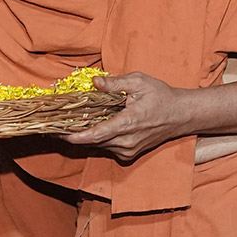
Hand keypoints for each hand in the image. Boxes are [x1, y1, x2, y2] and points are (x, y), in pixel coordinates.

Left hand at [63, 72, 190, 161]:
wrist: (180, 115)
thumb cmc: (161, 96)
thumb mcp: (139, 82)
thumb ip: (115, 84)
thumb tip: (95, 82)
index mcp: (128, 124)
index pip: (97, 134)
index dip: (77, 136)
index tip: (61, 134)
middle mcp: (126, 141)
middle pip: (94, 141)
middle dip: (75, 134)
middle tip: (56, 125)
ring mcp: (128, 150)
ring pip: (99, 145)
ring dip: (86, 136)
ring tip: (69, 124)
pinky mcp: (129, 154)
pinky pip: (107, 147)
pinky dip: (98, 139)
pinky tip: (91, 127)